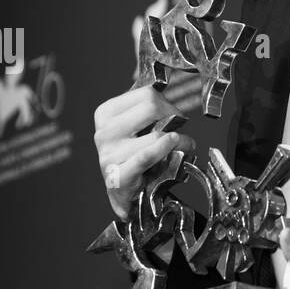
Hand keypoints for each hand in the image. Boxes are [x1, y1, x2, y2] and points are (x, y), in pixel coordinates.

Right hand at [93, 86, 196, 220]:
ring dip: (180, 139)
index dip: (168, 103)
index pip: (146, 94)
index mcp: (105, 113)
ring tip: (185, 143)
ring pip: (156, 134)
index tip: (174, 114)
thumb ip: (149, 111)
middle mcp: (103, 132)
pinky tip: (178, 148)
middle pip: (152, 108)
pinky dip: (167, 150)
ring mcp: (108, 154)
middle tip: (181, 127)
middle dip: (175, 116)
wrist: (125, 194)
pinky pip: (147, 156)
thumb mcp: (136, 128)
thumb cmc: (133, 156)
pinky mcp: (117, 176)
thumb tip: (176, 94)